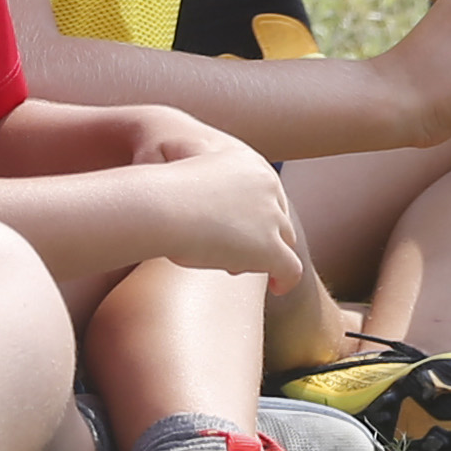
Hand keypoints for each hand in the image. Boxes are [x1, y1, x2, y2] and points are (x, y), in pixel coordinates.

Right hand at [125, 146, 320, 286]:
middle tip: (232, 252)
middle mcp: (268, 185)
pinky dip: (286, 279)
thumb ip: (198, 180)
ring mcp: (271, 216)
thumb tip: (188, 182)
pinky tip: (277, 287)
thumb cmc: (160, 189)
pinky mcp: (269, 247)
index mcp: (250, 163)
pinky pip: (291, 268)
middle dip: (262, 237)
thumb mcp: (183, 172)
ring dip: (265, 256)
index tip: (236, 230)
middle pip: (278, 217)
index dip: (254, 216)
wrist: (159, 204)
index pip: (268, 193)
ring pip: (283, 243)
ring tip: (233, 265)